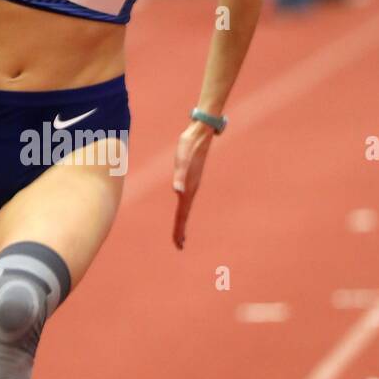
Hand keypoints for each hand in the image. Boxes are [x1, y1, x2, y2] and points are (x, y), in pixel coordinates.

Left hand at [171, 121, 213, 249]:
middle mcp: (190, 189)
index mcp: (188, 189)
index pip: (182, 214)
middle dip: (181, 230)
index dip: (179, 229)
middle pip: (184, 214)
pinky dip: (182, 208)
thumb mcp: (182, 160)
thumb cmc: (189, 146)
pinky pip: (185, 198)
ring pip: (185, 207)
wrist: (200, 132)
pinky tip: (182, 209)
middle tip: (179, 245)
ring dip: (182, 221)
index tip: (178, 244)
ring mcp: (191, 184)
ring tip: (180, 233)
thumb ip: (180, 175)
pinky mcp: (190, 178)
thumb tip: (178, 190)